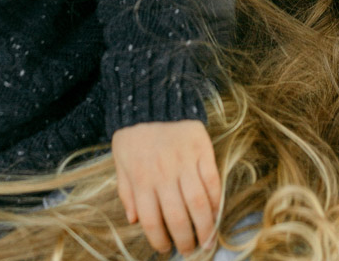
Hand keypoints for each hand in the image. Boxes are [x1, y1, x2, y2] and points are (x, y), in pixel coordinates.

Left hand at [111, 119, 220, 254]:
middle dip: (186, 240)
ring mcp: (184, 162)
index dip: (159, 240)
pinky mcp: (201, 149)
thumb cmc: (134, 130)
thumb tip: (133, 220)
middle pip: (178, 217)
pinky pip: (212, 181)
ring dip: (205, 227)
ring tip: (207, 240)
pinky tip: (216, 212)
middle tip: (190, 250)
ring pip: (198, 203)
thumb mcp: (120, 159)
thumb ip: (126, 191)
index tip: (165, 248)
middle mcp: (163, 174)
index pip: (151, 220)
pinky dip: (217, 200)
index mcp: (141, 178)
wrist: (152, 92)